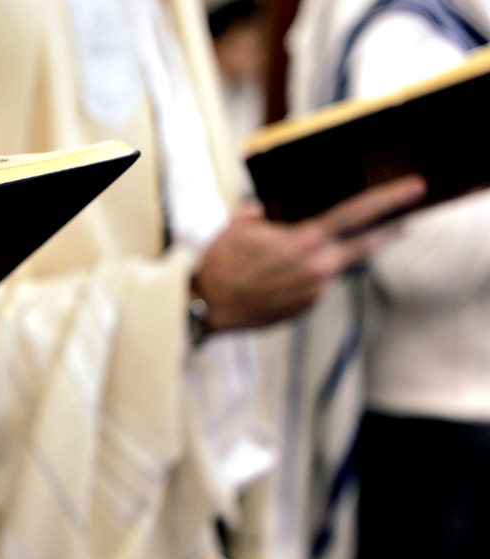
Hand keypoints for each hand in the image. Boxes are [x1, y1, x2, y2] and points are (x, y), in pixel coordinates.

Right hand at [192, 176, 425, 332]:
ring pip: (337, 267)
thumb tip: (267, 210)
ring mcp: (314, 292)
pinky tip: (284, 275)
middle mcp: (317, 268)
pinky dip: (309, 276)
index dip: (388, 200)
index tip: (412, 190)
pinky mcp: (305, 308)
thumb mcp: (239, 225)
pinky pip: (317, 285)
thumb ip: (262, 213)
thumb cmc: (220, 264)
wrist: (206, 306)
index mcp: (304, 241)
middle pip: (365, 246)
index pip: (356, 215)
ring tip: (318, 249)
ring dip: (335, 255)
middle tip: (405, 220)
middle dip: (388, 231)